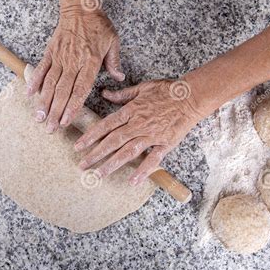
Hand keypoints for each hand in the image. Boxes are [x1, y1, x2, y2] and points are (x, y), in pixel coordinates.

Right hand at [27, 9, 124, 132]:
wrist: (81, 7)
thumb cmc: (99, 26)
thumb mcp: (113, 42)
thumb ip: (114, 62)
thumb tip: (119, 78)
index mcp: (90, 63)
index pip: (80, 90)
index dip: (72, 107)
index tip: (66, 121)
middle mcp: (73, 63)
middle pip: (62, 92)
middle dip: (55, 112)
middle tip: (50, 128)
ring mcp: (60, 58)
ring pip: (50, 83)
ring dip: (43, 102)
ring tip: (39, 117)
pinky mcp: (51, 52)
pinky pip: (41, 68)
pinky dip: (34, 81)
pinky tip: (29, 94)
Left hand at [74, 79, 202, 185]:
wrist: (191, 96)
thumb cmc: (167, 90)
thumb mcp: (142, 87)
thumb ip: (122, 95)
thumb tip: (105, 94)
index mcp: (131, 111)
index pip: (106, 125)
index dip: (91, 136)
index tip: (78, 146)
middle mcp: (138, 124)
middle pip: (113, 141)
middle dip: (96, 154)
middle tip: (82, 166)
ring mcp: (152, 135)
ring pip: (128, 152)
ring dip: (112, 164)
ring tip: (99, 175)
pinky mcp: (165, 143)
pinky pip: (153, 159)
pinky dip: (143, 170)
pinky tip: (133, 181)